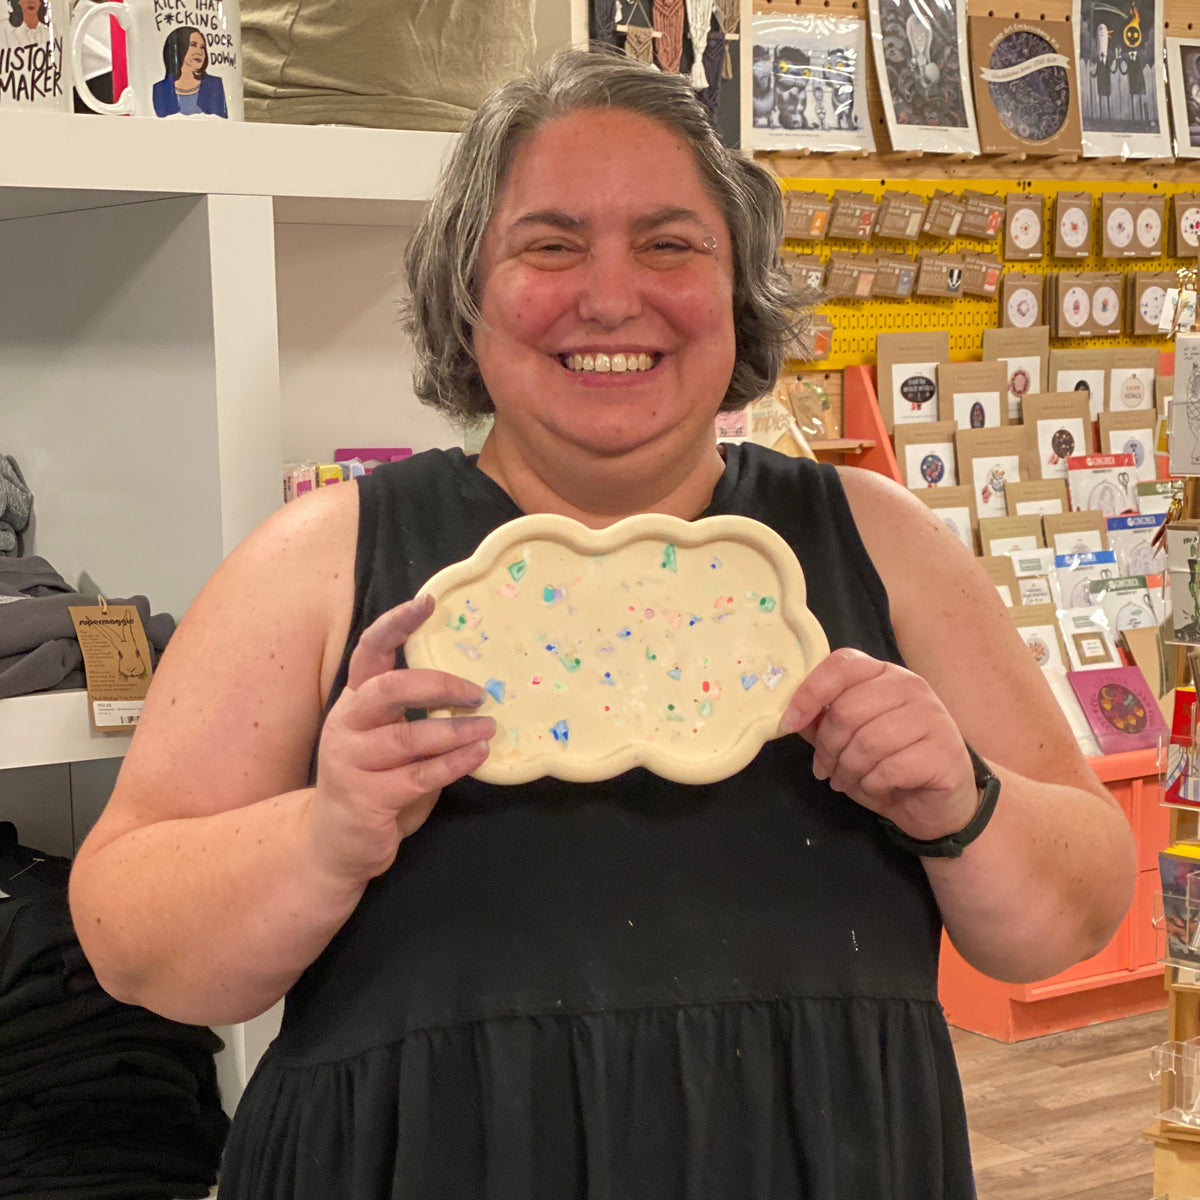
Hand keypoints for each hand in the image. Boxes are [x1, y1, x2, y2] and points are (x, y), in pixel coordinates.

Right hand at [309, 595, 495, 886]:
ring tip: (490, 727)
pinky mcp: (365, 797)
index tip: (427, 602)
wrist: (337, 845)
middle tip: (478, 692)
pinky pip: (419, 776)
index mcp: (355, 702)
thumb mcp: (390, 741)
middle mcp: (347, 725)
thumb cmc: (375, 784)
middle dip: (438, 685)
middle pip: (389, 688)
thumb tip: (474, 692)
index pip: (369, 651)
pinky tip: (478, 754)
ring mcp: (351, 762)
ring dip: (456, 731)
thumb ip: (416, 716)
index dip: (396, 624)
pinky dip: (454, 764)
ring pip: (409, 737)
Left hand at [778, 648, 978, 841]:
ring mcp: (932, 716)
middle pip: (848, 709)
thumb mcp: (846, 741)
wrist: (938, 803)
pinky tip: (875, 786)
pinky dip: (872, 783)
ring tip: (844, 780)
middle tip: (823, 769)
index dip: (809, 693)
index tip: (789, 723)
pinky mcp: (944, 751)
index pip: (842, 665)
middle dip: (827, 747)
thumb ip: (820, 722)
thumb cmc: (888, 765)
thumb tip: (788, 715)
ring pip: (868, 741)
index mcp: (884, 674)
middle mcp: (911, 687)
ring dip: (847, 769)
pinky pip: (890, 768)